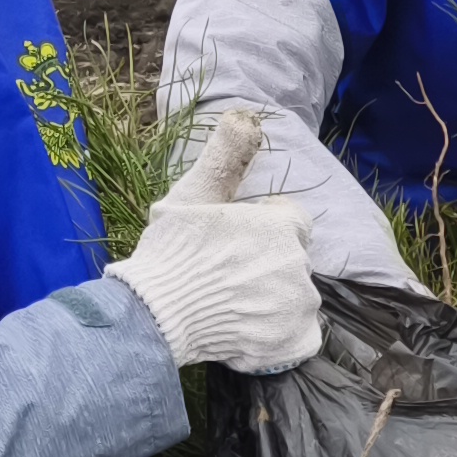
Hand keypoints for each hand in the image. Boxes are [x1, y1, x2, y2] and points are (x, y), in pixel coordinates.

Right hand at [107, 111, 323, 373]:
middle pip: (290, 261)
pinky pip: (299, 335)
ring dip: (271, 299)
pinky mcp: (295, 341)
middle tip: (224, 274)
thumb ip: (225, 156)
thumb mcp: (194, 195)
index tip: (235, 241)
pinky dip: (279, 334)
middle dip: (265, 264)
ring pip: (293, 298)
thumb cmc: (172, 252)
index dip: (264, 229)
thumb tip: (246, 114)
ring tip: (229, 302)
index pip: (291, 223)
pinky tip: (245, 329)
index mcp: (283, 226)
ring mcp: (299, 306)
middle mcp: (300, 265)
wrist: (155, 315)